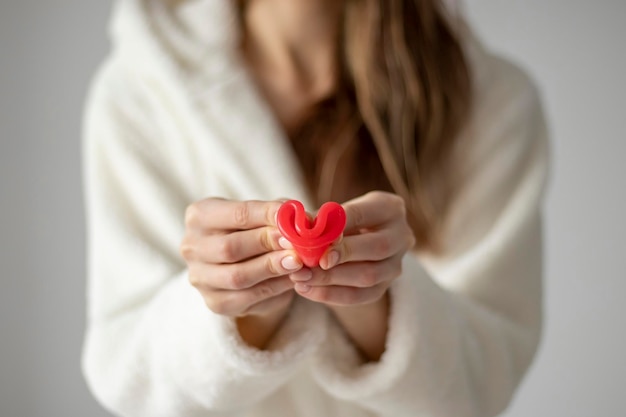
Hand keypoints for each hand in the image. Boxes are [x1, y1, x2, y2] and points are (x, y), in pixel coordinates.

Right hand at [180, 198, 303, 319]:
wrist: (248, 266)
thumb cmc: (257, 232)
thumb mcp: (266, 216)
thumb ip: (281, 215)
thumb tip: (302, 219)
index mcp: (199, 217)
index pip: (236, 214)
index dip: (266, 216)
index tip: (292, 218)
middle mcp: (191, 247)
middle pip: (230, 247)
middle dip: (266, 244)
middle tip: (295, 243)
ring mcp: (200, 277)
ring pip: (237, 276)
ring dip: (271, 269)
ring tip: (298, 262)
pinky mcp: (214, 302)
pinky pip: (245, 298)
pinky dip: (273, 289)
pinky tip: (292, 280)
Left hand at [288, 191, 415, 306]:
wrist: (352, 242)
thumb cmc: (340, 220)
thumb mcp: (334, 212)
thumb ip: (322, 220)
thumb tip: (305, 226)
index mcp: (390, 208)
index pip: (364, 214)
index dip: (339, 225)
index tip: (313, 233)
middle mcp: (401, 236)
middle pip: (378, 247)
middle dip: (342, 255)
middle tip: (309, 261)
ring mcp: (395, 265)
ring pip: (369, 276)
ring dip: (331, 278)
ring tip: (301, 277)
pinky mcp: (384, 288)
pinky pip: (360, 296)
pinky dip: (330, 294)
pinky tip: (306, 289)